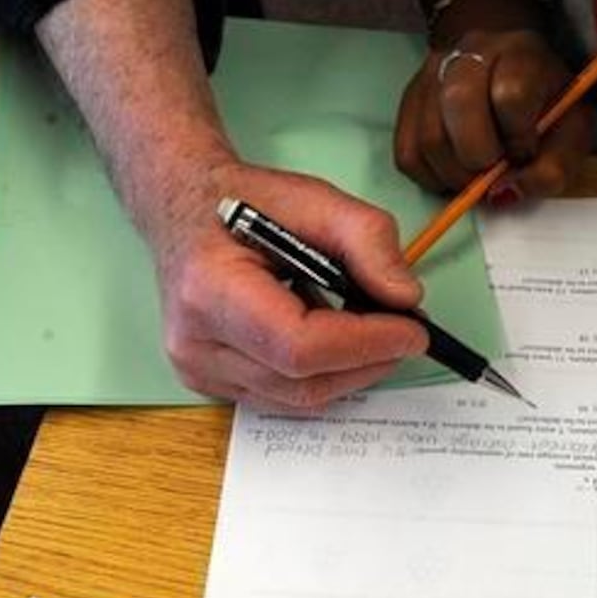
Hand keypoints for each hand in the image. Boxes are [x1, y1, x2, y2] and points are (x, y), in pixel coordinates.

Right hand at [142, 159, 428, 410]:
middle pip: (302, 383)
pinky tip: (327, 336)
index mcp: (209, 290)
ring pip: (297, 400)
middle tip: (406, 330)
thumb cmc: (242, 201)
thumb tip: (405, 299)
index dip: (363, 344)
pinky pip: (282, 398)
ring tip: (366, 327)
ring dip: (347, 370)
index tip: (413, 330)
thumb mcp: (312, 198)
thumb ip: (367, 239)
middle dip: (367, 360)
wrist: (183, 210)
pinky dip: (319, 374)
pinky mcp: (209, 384)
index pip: (297, 345)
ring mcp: (197, 371)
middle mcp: (194, 343)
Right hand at [394, 29, 590, 201]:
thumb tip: (506, 191)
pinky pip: (407, 154)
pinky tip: (454, 173)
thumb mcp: (571, 130)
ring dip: (455, 174)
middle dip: (479, 157)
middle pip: (459, 104)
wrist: (505, 66)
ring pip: (429, 137)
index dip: (518, 136)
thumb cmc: (543, 104)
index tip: (526, 150)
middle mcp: (469, 54)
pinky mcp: (408, 102)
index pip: (511, 93)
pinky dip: (431, 177)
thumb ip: (555, 165)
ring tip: (476, 176)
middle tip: (494, 172)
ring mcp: (431, 76)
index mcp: (520, 53)